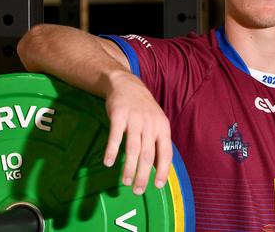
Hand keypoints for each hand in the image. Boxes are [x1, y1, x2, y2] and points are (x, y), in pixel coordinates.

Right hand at [101, 71, 171, 194]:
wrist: (127, 84)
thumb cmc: (143, 109)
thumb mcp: (156, 122)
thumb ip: (157, 142)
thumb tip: (157, 168)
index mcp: (163, 127)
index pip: (166, 153)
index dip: (162, 170)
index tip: (157, 185)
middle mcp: (150, 123)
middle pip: (148, 155)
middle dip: (143, 175)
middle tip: (138, 191)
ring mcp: (135, 119)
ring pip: (133, 149)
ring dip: (129, 168)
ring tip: (126, 182)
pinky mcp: (119, 115)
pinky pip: (115, 136)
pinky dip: (112, 151)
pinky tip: (109, 163)